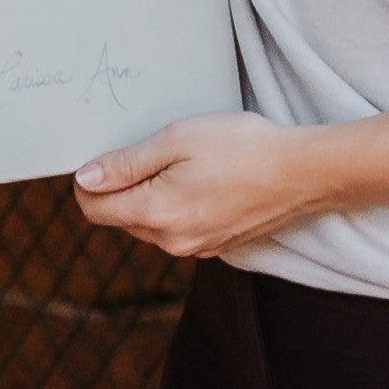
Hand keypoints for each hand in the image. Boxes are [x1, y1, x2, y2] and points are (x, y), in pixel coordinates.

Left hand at [73, 112, 329, 261]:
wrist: (304, 173)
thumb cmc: (241, 147)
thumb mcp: (176, 141)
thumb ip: (125, 163)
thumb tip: (84, 179)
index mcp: (156, 214)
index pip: (94, 208)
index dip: (88, 181)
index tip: (104, 153)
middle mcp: (172, 242)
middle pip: (120, 217)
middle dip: (120, 187)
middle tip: (147, 149)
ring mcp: (197, 248)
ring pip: (148, 224)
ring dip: (149, 196)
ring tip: (180, 162)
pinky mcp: (216, 246)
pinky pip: (177, 229)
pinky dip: (175, 206)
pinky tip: (200, 180)